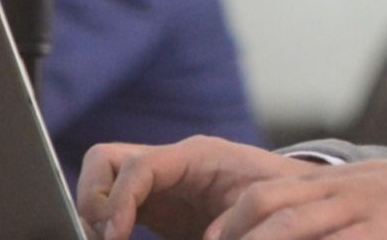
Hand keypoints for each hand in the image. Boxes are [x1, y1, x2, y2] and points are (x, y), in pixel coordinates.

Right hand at [76, 135, 312, 239]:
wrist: (291, 196)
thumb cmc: (279, 195)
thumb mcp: (260, 204)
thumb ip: (229, 223)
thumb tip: (209, 238)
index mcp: (196, 155)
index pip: (139, 165)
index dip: (119, 200)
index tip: (114, 236)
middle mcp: (171, 162)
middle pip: (106, 160)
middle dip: (94, 198)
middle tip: (105, 237)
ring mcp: (160, 181)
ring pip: (104, 179)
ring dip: (96, 211)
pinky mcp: (155, 204)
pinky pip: (115, 203)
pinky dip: (106, 223)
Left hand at [208, 148, 386, 239]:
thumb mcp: (357, 194)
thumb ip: (318, 205)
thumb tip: (273, 220)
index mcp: (328, 182)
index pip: (261, 194)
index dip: (226, 223)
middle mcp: (339, 191)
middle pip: (268, 205)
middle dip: (233, 236)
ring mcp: (362, 211)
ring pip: (296, 225)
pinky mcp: (385, 233)